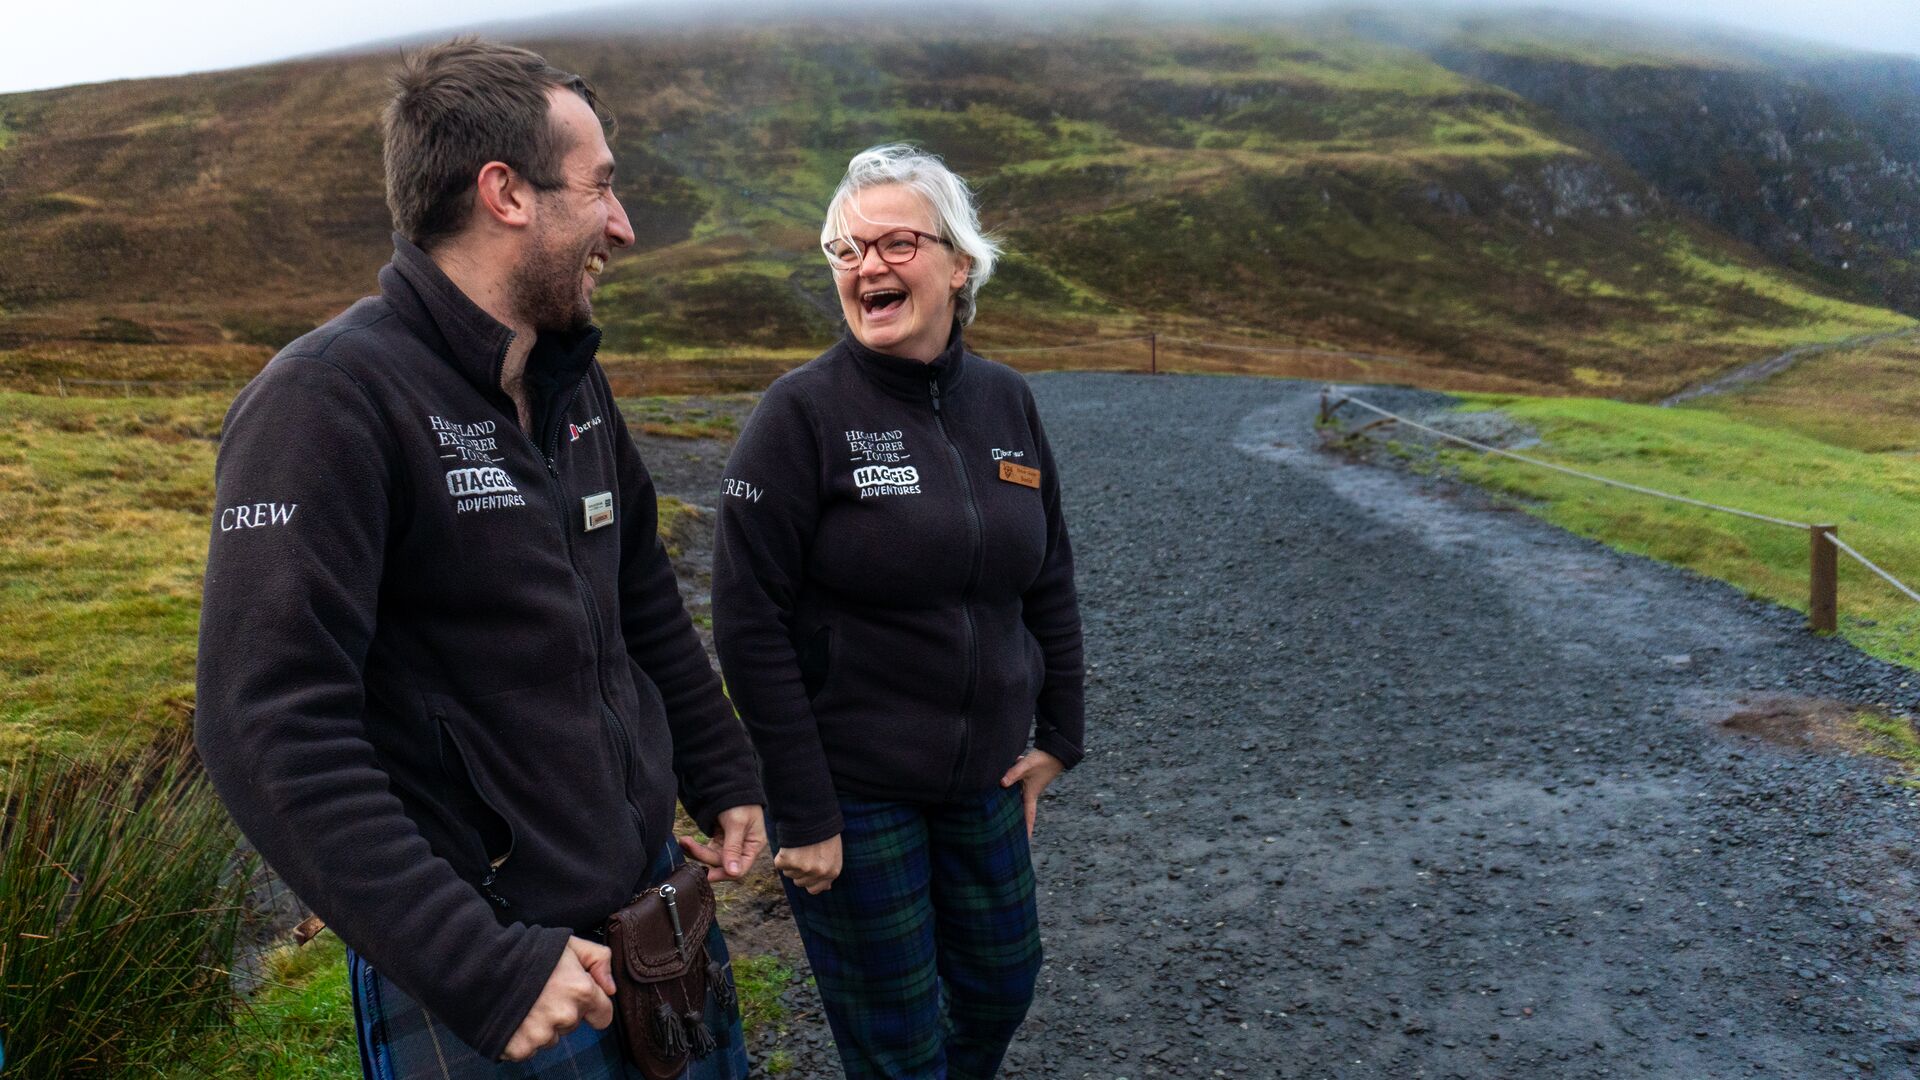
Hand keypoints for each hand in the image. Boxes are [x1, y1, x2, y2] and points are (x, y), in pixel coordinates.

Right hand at [501, 936, 615, 1061]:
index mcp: (581, 991)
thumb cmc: (527, 951)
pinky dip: (522, 1037)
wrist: (480, 965)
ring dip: (541, 1025)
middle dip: (562, 1011)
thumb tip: (611, 989)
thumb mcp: (569, 944)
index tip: (577, 998)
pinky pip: (530, 1048)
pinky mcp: (520, 1049)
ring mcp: (542, 1035)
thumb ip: (598, 960)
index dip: (592, 1006)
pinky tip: (513, 1017)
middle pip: (573, 1024)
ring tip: (524, 1003)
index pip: (604, 1016)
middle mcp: (565, 1017)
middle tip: (541, 992)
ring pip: (551, 1037)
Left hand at [679, 804, 766, 881]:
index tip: (706, 874)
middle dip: (704, 856)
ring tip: (683, 841)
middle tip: (688, 845)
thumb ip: (733, 848)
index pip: (740, 869)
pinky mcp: (720, 840)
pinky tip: (686, 842)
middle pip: (722, 863)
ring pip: (712, 857)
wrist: (730, 784)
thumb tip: (734, 873)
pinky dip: (696, 847)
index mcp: (753, 845)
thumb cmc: (739, 802)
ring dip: (697, 852)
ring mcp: (730, 844)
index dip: (723, 874)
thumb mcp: (737, 823)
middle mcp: (743, 848)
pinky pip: (707, 849)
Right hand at [774, 834, 841, 894]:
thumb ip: (829, 872)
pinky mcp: (789, 861)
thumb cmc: (824, 832)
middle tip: (802, 853)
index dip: (808, 880)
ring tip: (798, 847)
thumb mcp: (834, 853)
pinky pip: (779, 865)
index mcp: (832, 871)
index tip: (806, 869)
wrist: (814, 814)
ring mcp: (804, 868)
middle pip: (799, 882)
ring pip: (789, 874)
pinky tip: (789, 845)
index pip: (814, 889)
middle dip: (798, 870)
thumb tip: (827, 888)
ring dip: (790, 862)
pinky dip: (781, 855)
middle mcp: (819, 872)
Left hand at [1000, 749, 1064, 838]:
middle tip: (1008, 833)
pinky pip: (1015, 786)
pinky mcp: (1027, 778)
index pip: (1028, 816)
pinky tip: (1000, 784)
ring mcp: (1028, 786)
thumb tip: (1001, 783)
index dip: (1027, 830)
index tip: (1025, 843)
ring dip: (1009, 804)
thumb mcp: (1026, 766)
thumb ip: (1013, 773)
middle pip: (1020, 810)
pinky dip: (1009, 787)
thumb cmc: (1042, 760)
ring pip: (1015, 797)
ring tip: (999, 813)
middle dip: (1015, 821)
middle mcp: (1029, 793)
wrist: (1055, 751)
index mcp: (1031, 795)